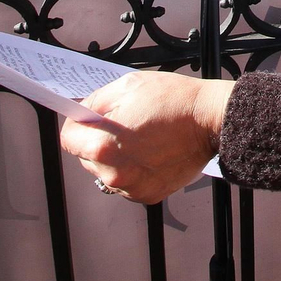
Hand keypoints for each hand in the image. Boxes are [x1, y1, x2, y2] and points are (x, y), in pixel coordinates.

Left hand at [61, 73, 233, 204]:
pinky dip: (133, 169)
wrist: (211, 120)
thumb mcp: (128, 85)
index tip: (88, 120)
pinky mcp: (147, 194)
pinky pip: (127, 182)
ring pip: (106, 171)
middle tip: (123, 124)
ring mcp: (130, 187)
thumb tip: (81, 112)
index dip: (78, 124)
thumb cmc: (174, 100)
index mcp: (103, 144)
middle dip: (98, 140)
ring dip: (116, 157)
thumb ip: (96, 101)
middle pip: (86, 156)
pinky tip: (151, 152)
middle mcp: (114, 172)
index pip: (69, 139)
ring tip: (141, 138)